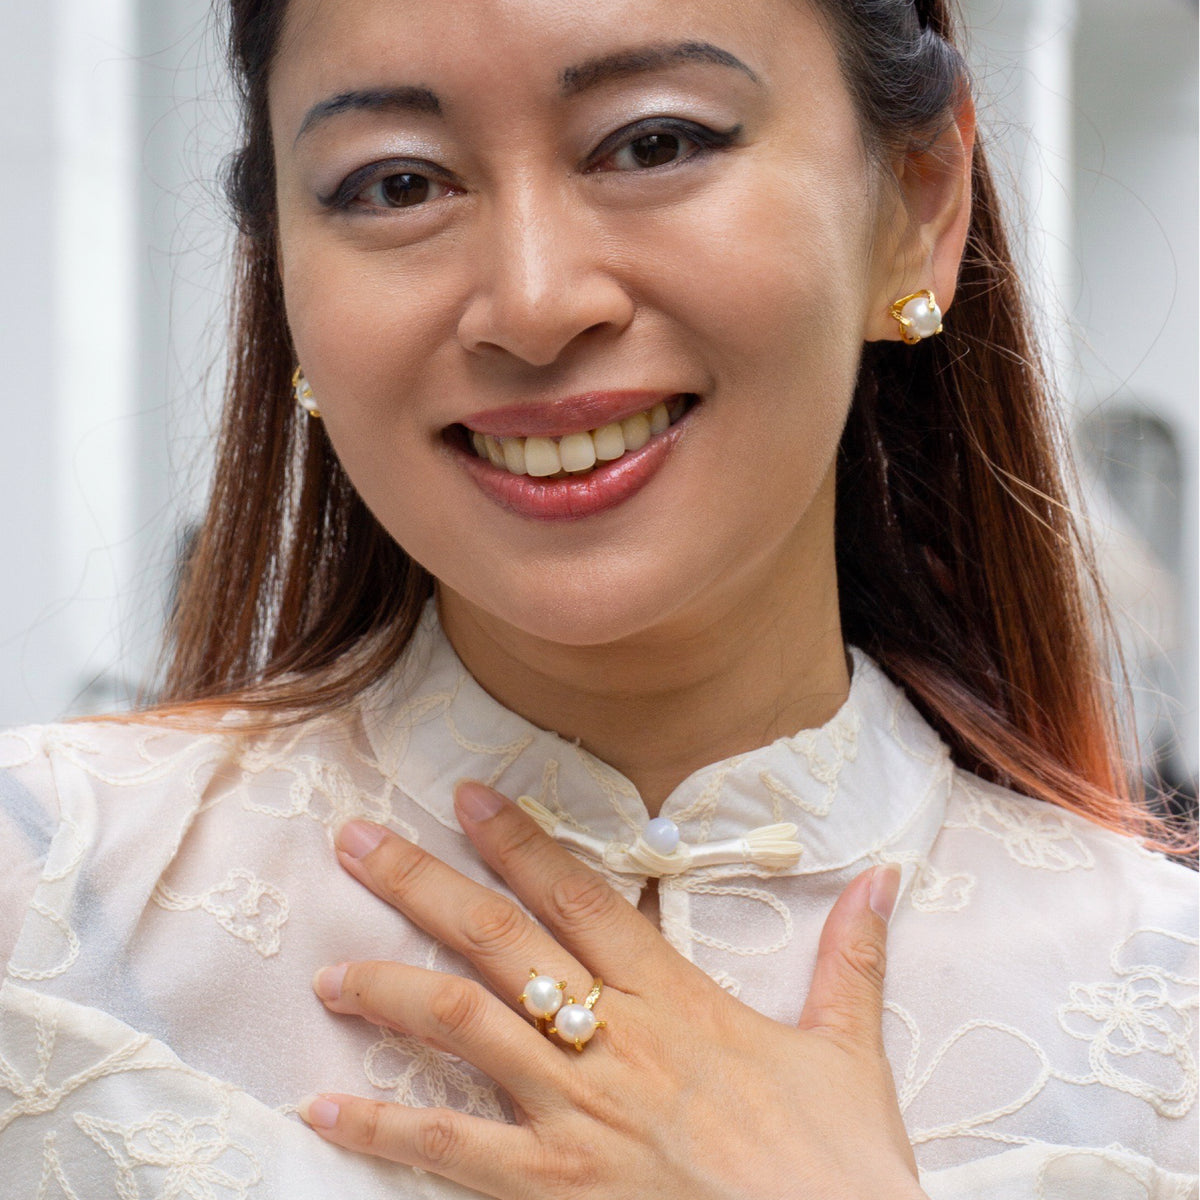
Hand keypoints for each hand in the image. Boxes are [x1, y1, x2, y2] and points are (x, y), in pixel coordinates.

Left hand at [300, 781, 926, 1199]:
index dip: (520, 841)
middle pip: (501, 942)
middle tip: (356, 842)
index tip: (468, 796)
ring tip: (328, 970)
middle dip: (423, 885)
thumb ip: (853, 956)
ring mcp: (578, 1113)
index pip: (581, 896)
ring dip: (389, 989)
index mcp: (675, 999)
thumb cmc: (838, 1166)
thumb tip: (885, 876)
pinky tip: (328, 1105)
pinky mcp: (556, 1188)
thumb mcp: (849, 1050)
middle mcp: (613, 1040)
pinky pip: (454, 1152)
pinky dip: (387, 1125)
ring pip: (464, 1027)